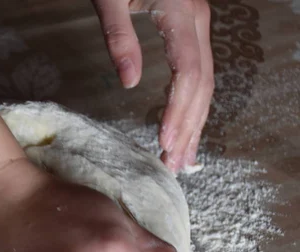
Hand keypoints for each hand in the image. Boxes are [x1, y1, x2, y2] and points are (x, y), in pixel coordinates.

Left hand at [92, 0, 214, 171]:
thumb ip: (119, 36)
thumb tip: (129, 83)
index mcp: (181, 14)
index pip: (188, 73)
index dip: (179, 110)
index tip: (165, 142)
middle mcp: (197, 22)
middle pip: (202, 84)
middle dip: (190, 126)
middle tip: (176, 165)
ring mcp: (197, 25)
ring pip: (204, 81)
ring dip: (195, 121)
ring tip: (184, 157)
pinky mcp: (189, 28)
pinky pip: (197, 72)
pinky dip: (192, 102)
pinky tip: (185, 123)